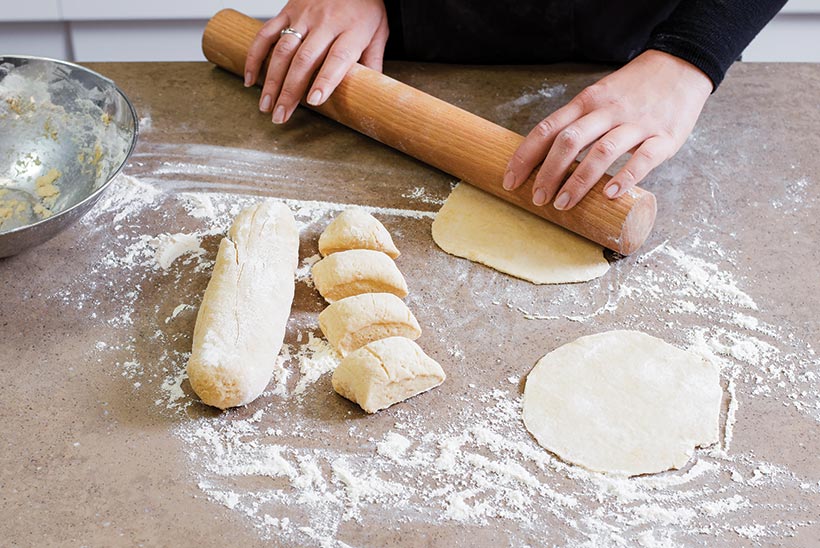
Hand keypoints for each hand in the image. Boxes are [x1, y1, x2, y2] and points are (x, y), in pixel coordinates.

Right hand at [244, 0, 388, 123]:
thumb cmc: (365, 7)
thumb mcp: (379, 33)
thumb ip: (373, 62)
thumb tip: (371, 95)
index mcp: (352, 30)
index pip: (338, 58)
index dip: (325, 80)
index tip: (313, 101)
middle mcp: (326, 23)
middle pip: (305, 59)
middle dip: (290, 91)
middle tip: (281, 116)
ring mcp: (304, 16)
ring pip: (283, 50)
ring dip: (272, 80)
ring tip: (266, 106)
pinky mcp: (287, 11)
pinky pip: (266, 33)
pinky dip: (255, 56)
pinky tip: (251, 79)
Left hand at [502, 50, 712, 209]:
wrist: (682, 66)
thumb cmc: (633, 90)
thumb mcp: (599, 98)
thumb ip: (578, 124)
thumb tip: (545, 160)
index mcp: (586, 102)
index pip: (547, 129)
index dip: (525, 156)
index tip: (510, 181)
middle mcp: (607, 111)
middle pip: (569, 141)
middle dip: (548, 172)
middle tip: (537, 199)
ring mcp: (636, 123)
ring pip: (602, 151)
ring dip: (579, 180)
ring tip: (564, 204)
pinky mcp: (664, 137)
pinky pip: (643, 158)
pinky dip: (626, 177)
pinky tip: (611, 194)